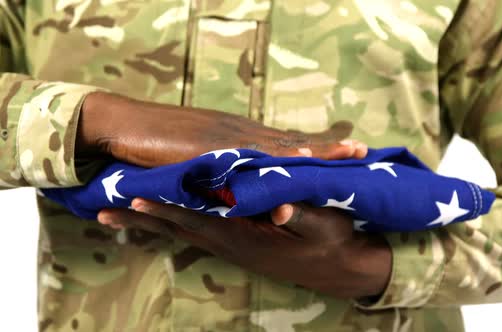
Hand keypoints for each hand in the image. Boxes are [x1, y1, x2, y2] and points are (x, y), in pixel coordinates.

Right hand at [76, 92, 367, 166]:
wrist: (124, 123)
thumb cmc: (159, 140)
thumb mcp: (198, 155)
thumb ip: (222, 167)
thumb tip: (238, 181)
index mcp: (239, 138)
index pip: (285, 142)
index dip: (315, 147)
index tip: (345, 149)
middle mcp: (239, 135)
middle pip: (290, 141)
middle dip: (326, 147)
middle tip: (361, 150)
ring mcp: (226, 139)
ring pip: (278, 144)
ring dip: (311, 150)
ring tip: (345, 153)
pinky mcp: (209, 147)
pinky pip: (248, 154)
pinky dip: (273, 157)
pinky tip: (296, 158)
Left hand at [97, 199, 391, 298]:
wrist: (342, 268)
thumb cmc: (334, 242)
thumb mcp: (323, 225)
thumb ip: (299, 216)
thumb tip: (278, 211)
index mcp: (247, 235)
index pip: (199, 218)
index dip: (167, 207)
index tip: (133, 196)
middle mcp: (233, 241)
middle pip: (179, 228)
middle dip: (141, 218)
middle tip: (101, 210)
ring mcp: (233, 244)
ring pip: (183, 231)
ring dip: (149, 222)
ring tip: (115, 216)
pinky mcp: (238, 242)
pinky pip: (196, 231)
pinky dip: (172, 223)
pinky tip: (159, 218)